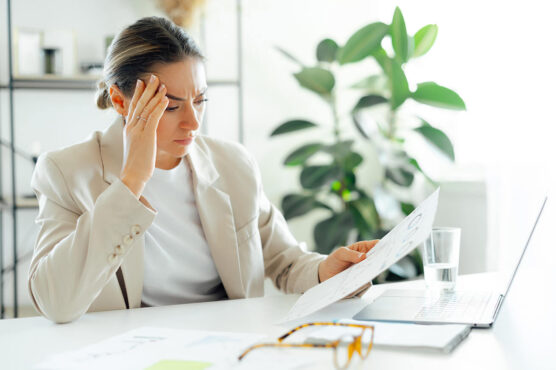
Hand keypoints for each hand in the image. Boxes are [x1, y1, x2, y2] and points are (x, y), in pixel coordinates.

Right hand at [120, 75, 168, 196]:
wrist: (132, 175)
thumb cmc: (136, 165)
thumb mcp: (136, 148)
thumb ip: (139, 139)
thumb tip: (144, 137)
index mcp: (129, 129)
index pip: (133, 107)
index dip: (138, 94)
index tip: (142, 83)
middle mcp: (131, 127)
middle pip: (139, 103)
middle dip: (147, 89)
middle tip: (153, 76)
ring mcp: (138, 130)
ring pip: (146, 108)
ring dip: (155, 94)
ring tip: (162, 84)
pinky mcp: (146, 135)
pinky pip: (153, 117)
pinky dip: (159, 106)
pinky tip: (165, 98)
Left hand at [318, 240, 378, 282]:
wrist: (325, 274)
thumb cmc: (334, 260)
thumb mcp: (340, 253)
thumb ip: (350, 254)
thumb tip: (363, 257)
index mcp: (364, 249)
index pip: (377, 245)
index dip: (384, 245)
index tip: (387, 246)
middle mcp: (367, 261)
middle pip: (378, 260)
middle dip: (380, 260)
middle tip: (380, 260)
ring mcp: (365, 273)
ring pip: (373, 274)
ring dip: (370, 273)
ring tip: (365, 271)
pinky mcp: (361, 284)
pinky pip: (365, 285)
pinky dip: (361, 284)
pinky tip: (356, 282)